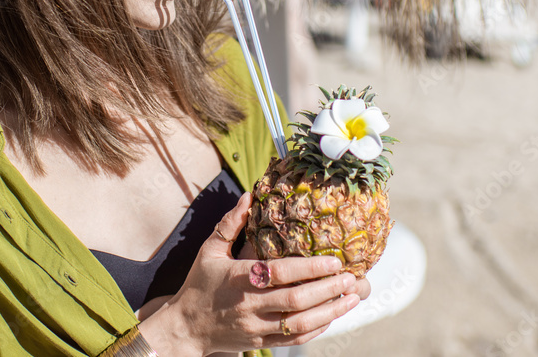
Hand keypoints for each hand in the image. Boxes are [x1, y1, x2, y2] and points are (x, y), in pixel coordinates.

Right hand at [139, 193, 360, 355]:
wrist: (185, 327)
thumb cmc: (200, 283)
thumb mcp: (210, 250)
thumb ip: (230, 223)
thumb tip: (249, 195)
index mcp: (239, 278)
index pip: (279, 274)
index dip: (309, 268)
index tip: (334, 260)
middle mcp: (250, 305)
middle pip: (296, 300)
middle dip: (327, 289)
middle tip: (351, 278)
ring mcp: (256, 327)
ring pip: (299, 323)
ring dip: (330, 311)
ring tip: (352, 298)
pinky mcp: (261, 342)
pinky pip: (294, 338)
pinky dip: (316, 329)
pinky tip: (333, 316)